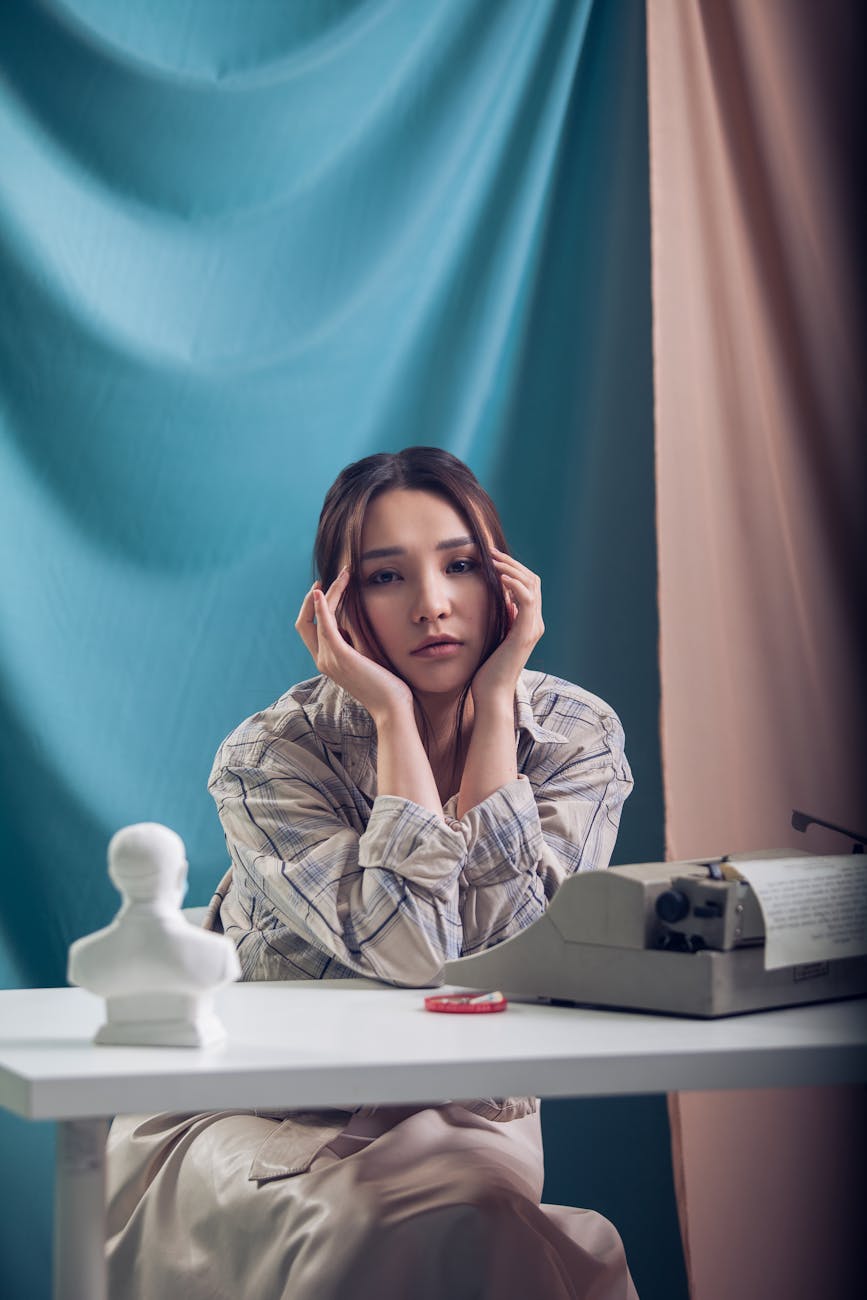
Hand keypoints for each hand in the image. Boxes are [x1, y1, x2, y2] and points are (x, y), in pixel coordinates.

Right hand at [295, 569, 413, 721]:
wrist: (392, 708)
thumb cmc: (386, 686)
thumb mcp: (367, 659)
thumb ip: (356, 643)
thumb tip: (354, 623)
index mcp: (327, 662)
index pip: (311, 629)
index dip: (314, 607)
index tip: (327, 588)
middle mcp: (322, 660)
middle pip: (306, 621)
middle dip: (315, 597)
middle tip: (337, 576)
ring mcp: (328, 659)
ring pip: (318, 617)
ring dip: (331, 592)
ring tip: (346, 574)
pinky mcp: (339, 655)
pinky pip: (324, 625)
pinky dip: (320, 607)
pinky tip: (320, 591)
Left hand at [470, 549, 543, 707]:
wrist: (491, 695)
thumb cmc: (487, 671)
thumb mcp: (492, 638)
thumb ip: (500, 620)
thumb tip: (499, 600)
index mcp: (528, 624)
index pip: (528, 586)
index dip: (512, 569)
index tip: (491, 559)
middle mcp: (534, 624)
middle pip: (532, 581)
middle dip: (512, 563)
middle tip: (491, 552)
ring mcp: (532, 628)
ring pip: (531, 585)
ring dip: (512, 568)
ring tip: (493, 559)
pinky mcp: (525, 633)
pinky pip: (527, 599)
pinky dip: (515, 584)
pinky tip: (499, 576)